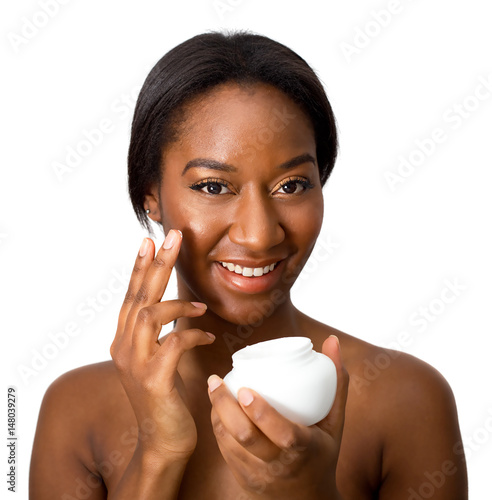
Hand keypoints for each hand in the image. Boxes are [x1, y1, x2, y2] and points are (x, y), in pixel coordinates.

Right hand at [110, 230, 214, 461]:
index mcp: (124, 339)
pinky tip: (209, 338)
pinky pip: (174, 343)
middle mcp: (123, 347)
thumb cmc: (164, 394)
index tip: (151, 240)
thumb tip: (179, 305)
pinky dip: (193, 335)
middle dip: (157, 264)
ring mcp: (135, 364)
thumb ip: (159, 332)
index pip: (132, 295)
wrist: (162, 439)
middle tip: (172, 237)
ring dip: (177, 304)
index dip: (141, 267)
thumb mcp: (157, 357)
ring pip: (150, 314)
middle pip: (139, 296)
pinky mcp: (153, 379)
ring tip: (200, 306)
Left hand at [207, 335, 347, 498]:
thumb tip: (332, 340)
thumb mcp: (335, 422)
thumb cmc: (322, 453)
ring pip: (229, 444)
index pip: (283, 434)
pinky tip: (216, 408)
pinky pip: (224, 451)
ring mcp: (259, 475)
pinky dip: (218, 426)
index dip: (262, 413)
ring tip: (213, 386)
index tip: (245, 389)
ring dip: (217, 413)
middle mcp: (280, 466)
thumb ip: (336, 381)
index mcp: (306, 450)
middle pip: (246, 437)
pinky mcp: (244, 479)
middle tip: (215, 379)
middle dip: (226, 406)